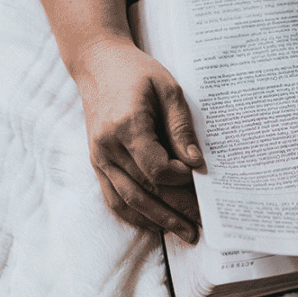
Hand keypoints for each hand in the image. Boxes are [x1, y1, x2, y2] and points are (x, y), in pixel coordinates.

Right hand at [72, 37, 203, 242]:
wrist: (98, 64)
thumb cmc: (137, 72)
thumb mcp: (167, 88)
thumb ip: (180, 126)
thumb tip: (195, 161)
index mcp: (126, 126)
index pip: (155, 168)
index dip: (179, 178)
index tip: (198, 177)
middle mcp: (108, 147)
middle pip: (144, 190)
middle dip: (176, 211)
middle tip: (201, 227)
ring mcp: (99, 157)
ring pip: (128, 200)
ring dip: (157, 220)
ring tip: (184, 232)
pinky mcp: (96, 162)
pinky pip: (113, 197)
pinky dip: (134, 215)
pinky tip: (155, 224)